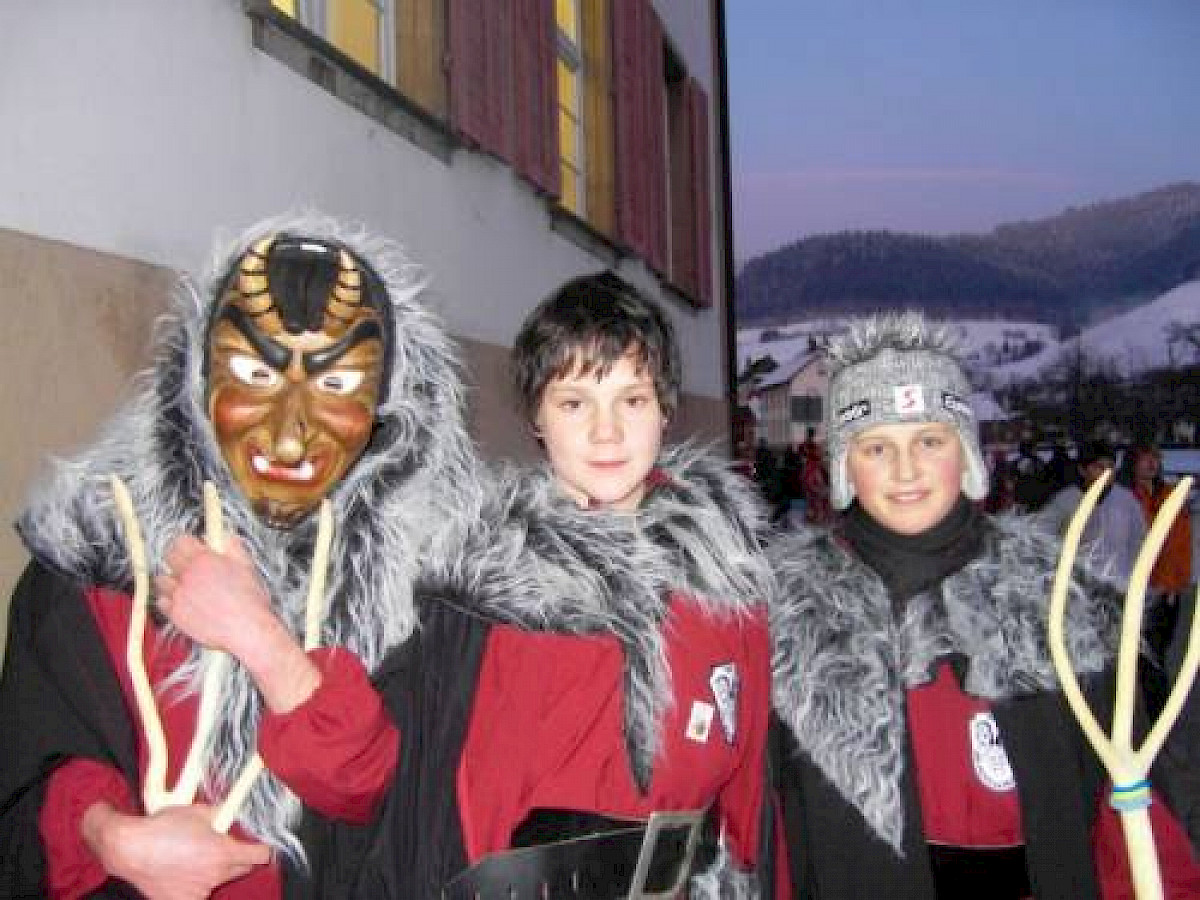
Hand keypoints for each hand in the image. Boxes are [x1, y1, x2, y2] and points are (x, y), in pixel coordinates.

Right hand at [82, 802, 269, 899]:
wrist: (130, 849)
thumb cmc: (164, 827)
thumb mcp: (199, 811)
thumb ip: (223, 815)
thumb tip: (237, 813)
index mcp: (224, 853)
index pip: (260, 856)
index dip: (262, 848)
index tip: (259, 844)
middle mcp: (215, 875)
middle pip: (242, 869)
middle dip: (238, 858)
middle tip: (224, 847)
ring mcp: (199, 891)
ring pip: (218, 880)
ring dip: (214, 870)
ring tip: (194, 856)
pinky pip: (197, 892)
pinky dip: (194, 883)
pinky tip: (181, 871)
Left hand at [155, 534, 279, 658]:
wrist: (246, 629)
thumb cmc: (249, 600)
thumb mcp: (246, 565)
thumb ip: (232, 546)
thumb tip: (223, 536)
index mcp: (204, 560)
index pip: (180, 541)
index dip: (185, 542)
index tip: (190, 546)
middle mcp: (187, 576)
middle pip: (167, 557)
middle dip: (176, 557)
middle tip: (186, 563)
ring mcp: (179, 596)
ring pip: (161, 580)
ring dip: (170, 579)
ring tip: (184, 584)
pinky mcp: (176, 614)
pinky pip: (162, 602)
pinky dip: (169, 600)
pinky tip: (183, 601)